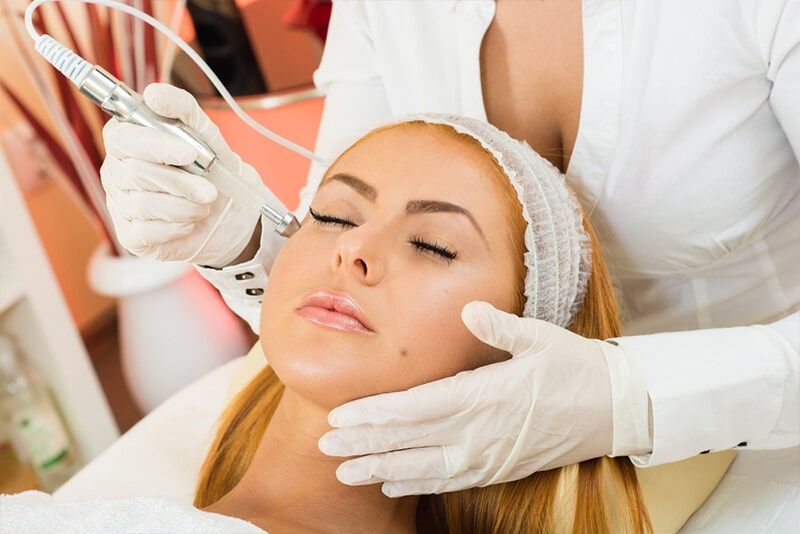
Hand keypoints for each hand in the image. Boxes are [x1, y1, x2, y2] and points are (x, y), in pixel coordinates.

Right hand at [100, 83, 266, 266]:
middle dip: (180, 183)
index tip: (190, 153)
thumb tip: (154, 93)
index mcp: (127, 142)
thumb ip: (181, 107)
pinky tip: (190, 222)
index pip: (122, 138)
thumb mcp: (205, 134)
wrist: (230, 212)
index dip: (156, 145)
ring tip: (204, 204)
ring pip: (143, 205)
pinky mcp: (131, 236)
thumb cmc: (212, 169)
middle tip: (210, 190)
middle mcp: (116, 172)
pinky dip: (178, 226)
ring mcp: (120, 205)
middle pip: (134, 174)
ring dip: (185, 206)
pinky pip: (147, 232)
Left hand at [318, 301, 614, 496]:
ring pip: (424, 467)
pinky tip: (392, 481)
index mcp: (485, 395)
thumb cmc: (576, 368)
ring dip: (382, 467)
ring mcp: (488, 456)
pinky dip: (417, 482)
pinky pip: (450, 481)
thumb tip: (468, 308)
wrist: (615, 409)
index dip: (375, 414)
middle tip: (328, 444)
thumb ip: (499, 326)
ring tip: (346, 469)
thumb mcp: (540, 337)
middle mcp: (481, 432)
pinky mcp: (498, 469)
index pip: (416, 408)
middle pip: (411, 441)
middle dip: (365, 443)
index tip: (341, 415)